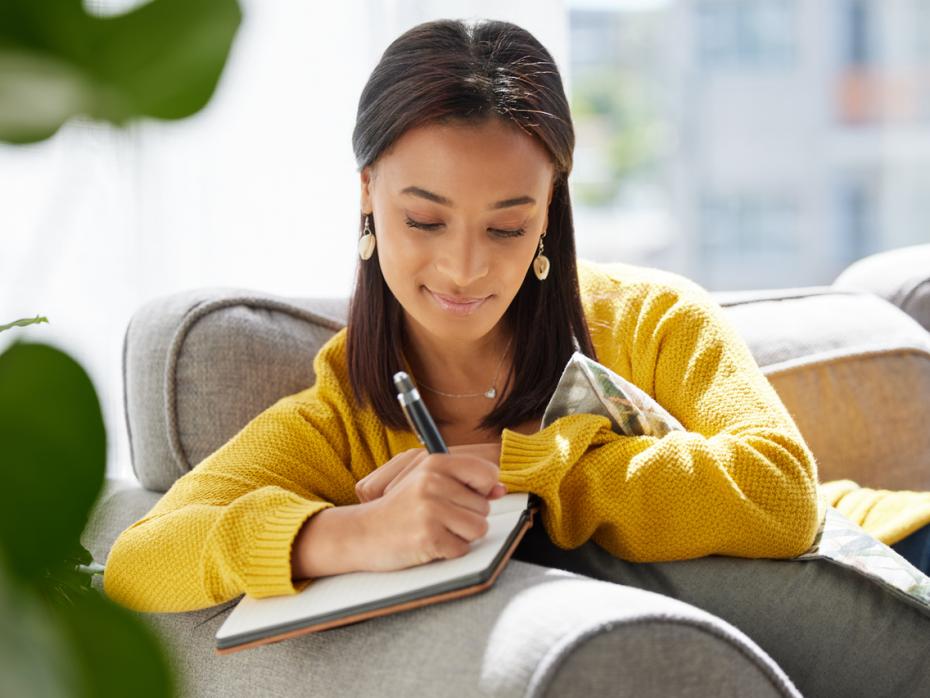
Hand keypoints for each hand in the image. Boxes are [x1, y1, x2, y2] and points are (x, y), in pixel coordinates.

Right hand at [355, 451, 504, 571]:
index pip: (487, 472)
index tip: (464, 495)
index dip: (483, 489)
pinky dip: (448, 551)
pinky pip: (462, 548)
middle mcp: (432, 482)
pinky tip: (429, 542)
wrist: (361, 533)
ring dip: (460, 536)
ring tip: (435, 529)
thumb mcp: (428, 483)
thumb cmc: (400, 509)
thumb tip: (500, 489)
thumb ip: (465, 483)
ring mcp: (430, 509)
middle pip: (485, 507)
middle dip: (467, 517)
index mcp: (434, 462)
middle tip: (437, 517)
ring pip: (478, 528)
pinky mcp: (428, 536)